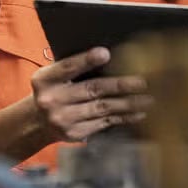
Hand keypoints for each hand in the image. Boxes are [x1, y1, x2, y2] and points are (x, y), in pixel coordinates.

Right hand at [30, 47, 152, 142]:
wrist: (38, 122)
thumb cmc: (53, 90)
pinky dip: (123, 117)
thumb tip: (109, 55)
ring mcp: (63, 120)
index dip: (86, 60)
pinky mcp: (75, 134)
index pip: (67, 67)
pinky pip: (104, 123)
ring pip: (102, 108)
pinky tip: (138, 112)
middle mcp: (51, 100)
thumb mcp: (52, 76)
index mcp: (44, 80)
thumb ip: (72, 67)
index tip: (105, 53)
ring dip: (128, 103)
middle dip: (120, 85)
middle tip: (143, 81)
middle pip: (92, 89)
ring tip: (148, 98)